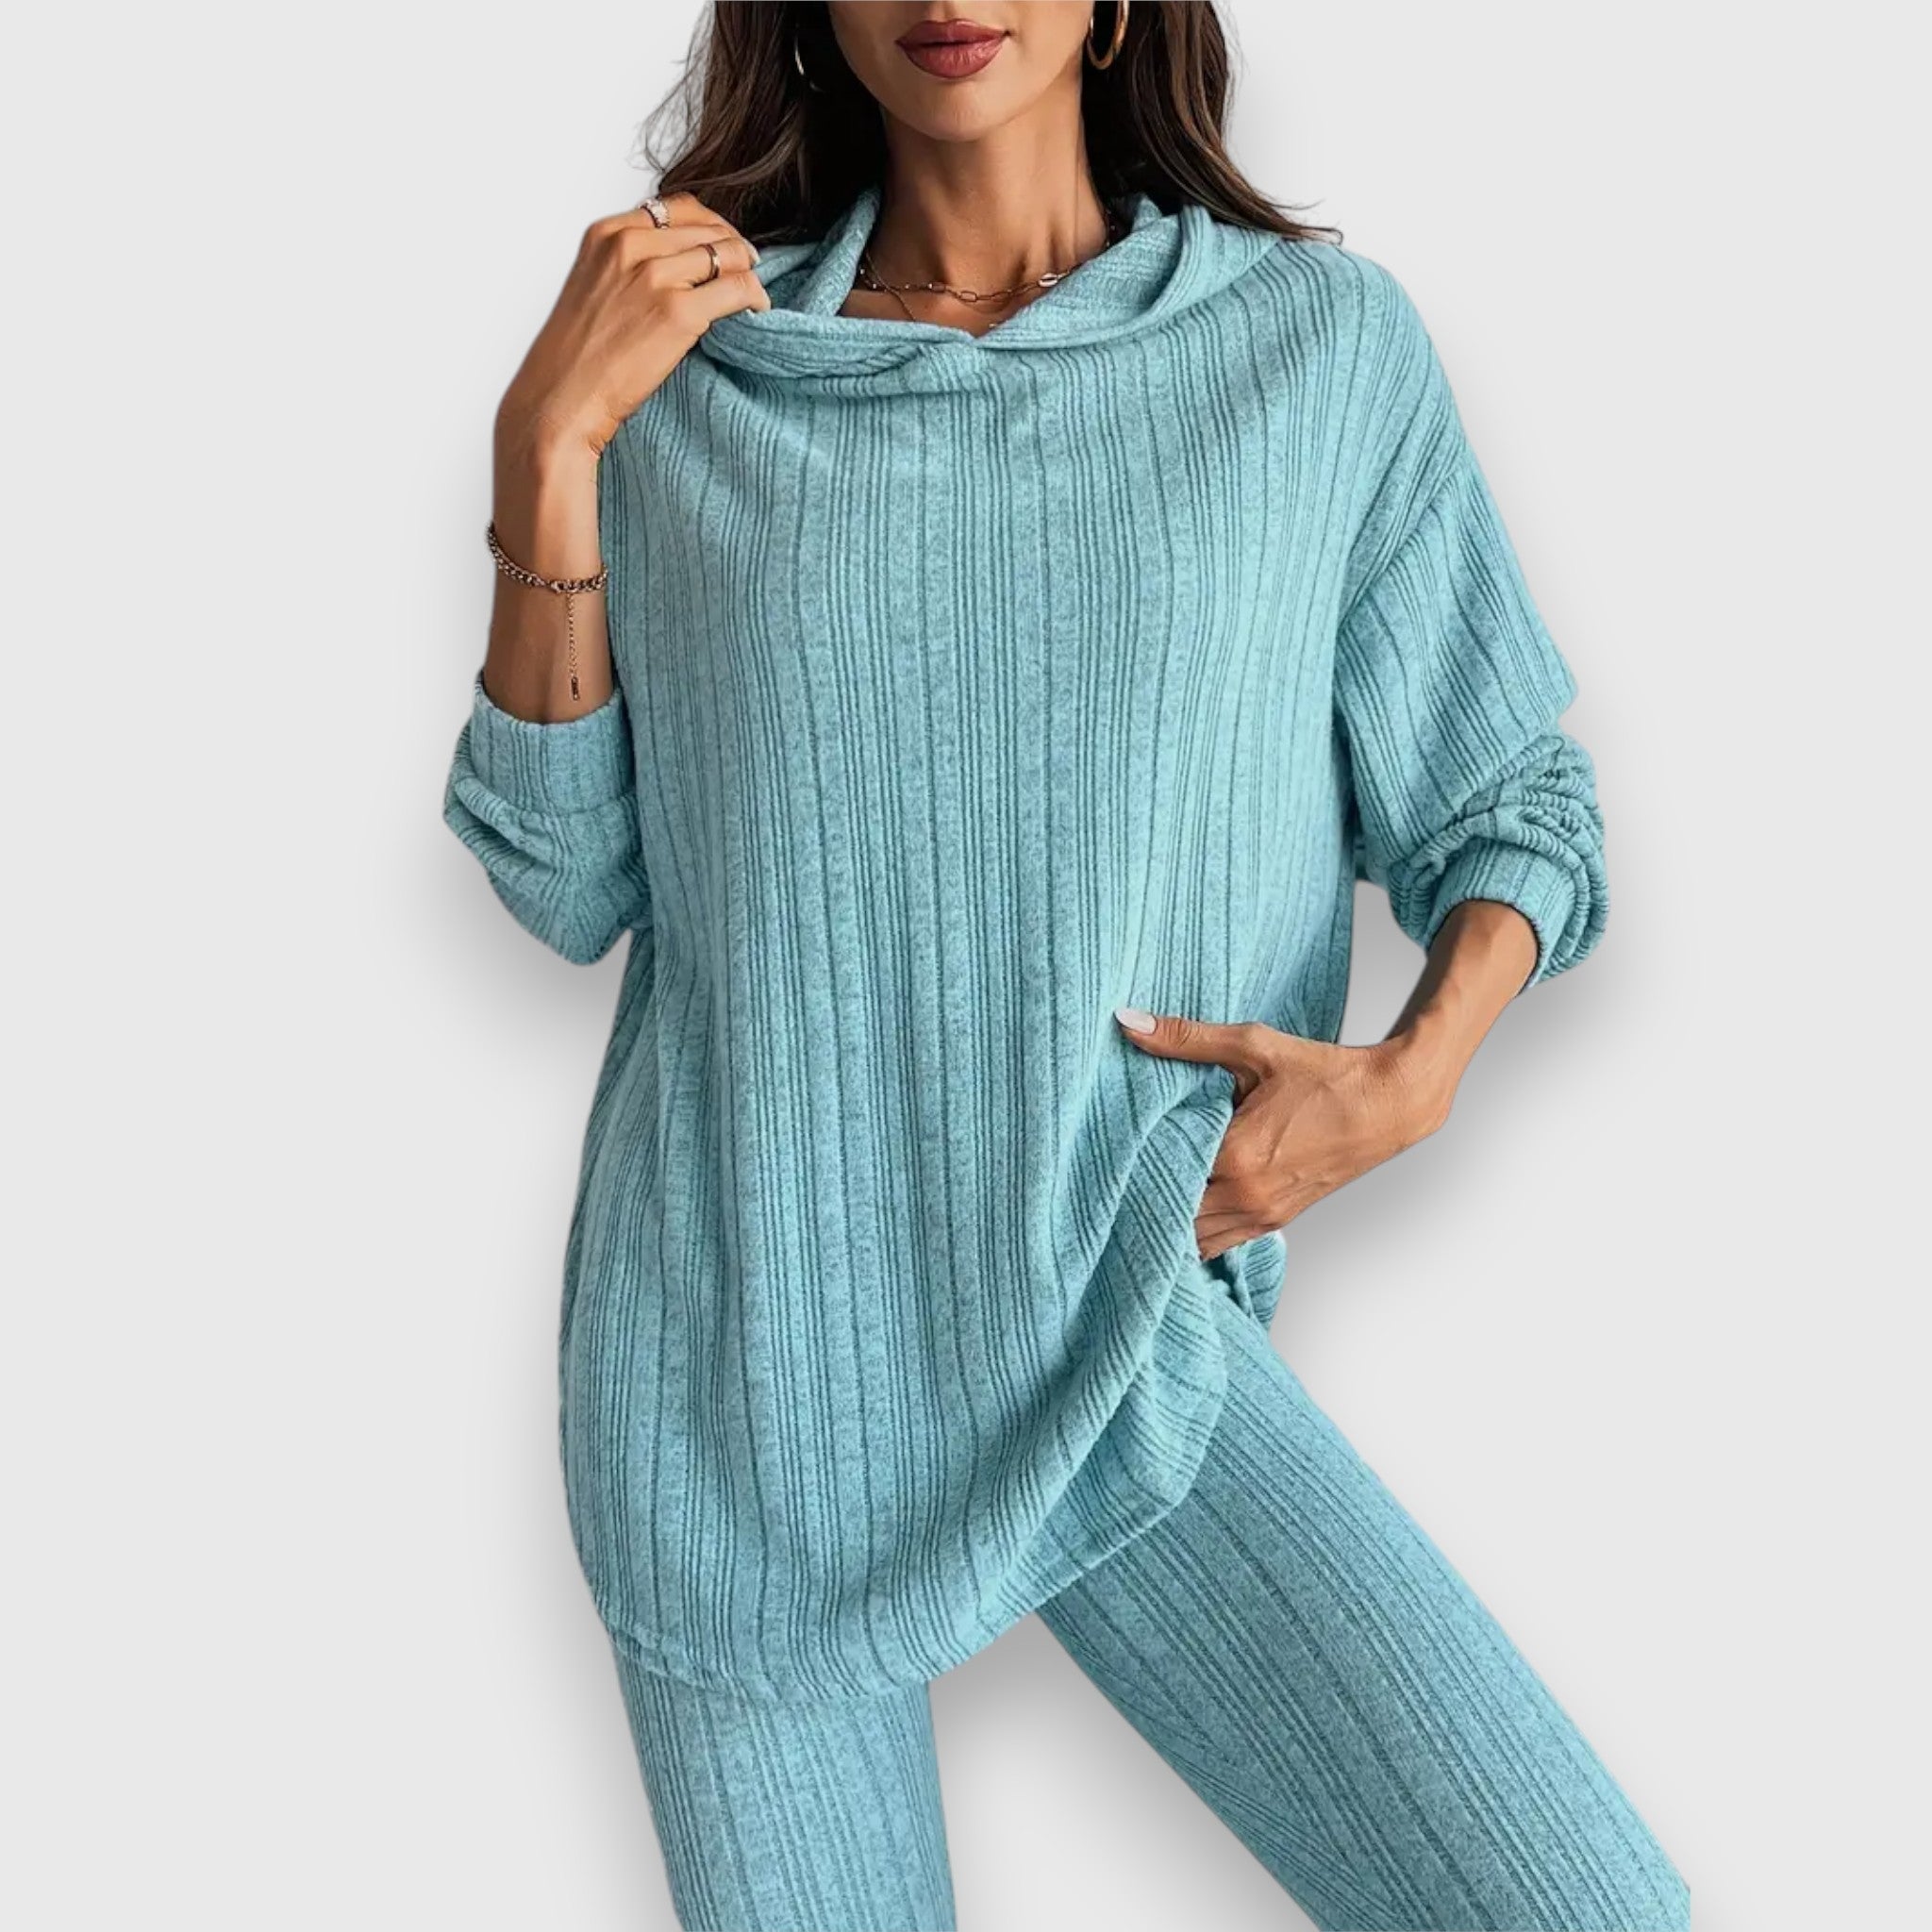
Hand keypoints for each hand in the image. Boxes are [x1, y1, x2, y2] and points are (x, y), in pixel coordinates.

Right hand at [494, 191, 770, 472]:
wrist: (561, 400)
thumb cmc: (575, 359)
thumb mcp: (593, 288)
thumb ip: (628, 265)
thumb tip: (679, 264)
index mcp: (606, 234)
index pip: (676, 209)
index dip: (709, 226)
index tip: (722, 246)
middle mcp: (629, 246)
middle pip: (707, 229)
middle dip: (733, 250)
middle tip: (747, 272)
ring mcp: (654, 277)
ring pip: (729, 254)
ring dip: (748, 273)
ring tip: (751, 296)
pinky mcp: (678, 312)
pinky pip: (738, 289)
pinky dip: (755, 298)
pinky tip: (757, 312)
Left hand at [1114, 1007, 1453, 1261]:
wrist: (1388, 1103)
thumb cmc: (1325, 1073)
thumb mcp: (1253, 1047)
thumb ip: (1187, 1039)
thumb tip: (1128, 1022)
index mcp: (1236, 1157)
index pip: (1159, 1177)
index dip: (1129, 1167)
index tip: (1104, 1154)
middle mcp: (1247, 1196)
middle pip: (1171, 1216)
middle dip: (1143, 1198)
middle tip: (1111, 1177)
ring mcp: (1264, 1214)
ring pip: (1194, 1240)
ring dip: (1169, 1220)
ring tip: (1140, 1194)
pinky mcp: (1278, 1220)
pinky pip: (1221, 1243)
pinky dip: (1197, 1233)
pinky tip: (1180, 1210)